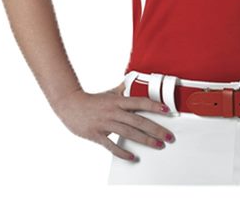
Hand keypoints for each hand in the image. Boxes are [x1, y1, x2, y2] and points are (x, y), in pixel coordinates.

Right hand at [52, 81, 175, 160]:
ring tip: (158, 145)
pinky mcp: (97, 135)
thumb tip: (132, 82)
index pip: (140, 102)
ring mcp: (106, 123)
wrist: (70, 105)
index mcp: (118, 101)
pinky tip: (133, 157)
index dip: (154, 105)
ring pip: (129, 133)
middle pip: (139, 121)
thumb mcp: (110, 92)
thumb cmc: (92, 100)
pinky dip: (123, 152)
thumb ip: (123, 90)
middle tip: (169, 136)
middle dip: (156, 129)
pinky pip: (111, 146)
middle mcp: (114, 111)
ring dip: (146, 140)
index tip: (167, 110)